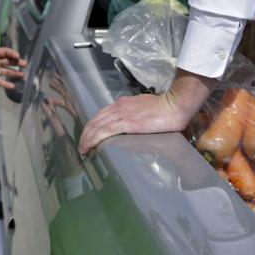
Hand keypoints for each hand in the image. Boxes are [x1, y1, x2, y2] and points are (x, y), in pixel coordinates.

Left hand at [0, 47, 25, 105]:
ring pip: (5, 71)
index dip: (11, 53)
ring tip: (22, 75)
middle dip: (16, 62)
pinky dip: (6, 83)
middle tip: (24, 64)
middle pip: (6, 60)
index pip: (3, 51)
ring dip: (14, 73)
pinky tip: (12, 86)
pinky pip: (0, 81)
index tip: (18, 57)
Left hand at [78, 70, 217, 155]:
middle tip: (81, 147)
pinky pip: (104, 131)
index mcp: (121, 104)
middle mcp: (118, 108)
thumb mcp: (143, 108)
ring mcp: (121, 115)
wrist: (173, 105)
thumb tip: (130, 125)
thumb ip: (134, 115)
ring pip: (96, 127)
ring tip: (83, 150)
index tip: (87, 137)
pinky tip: (89, 147)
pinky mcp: (125, 123)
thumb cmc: (163, 108)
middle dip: (86, 134)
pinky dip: (94, 139)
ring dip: (87, 139)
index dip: (92, 127)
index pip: (100, 115)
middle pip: (95, 121)